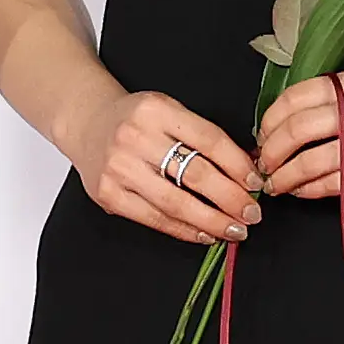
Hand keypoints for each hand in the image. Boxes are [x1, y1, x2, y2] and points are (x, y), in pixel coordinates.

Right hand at [75, 87, 259, 248]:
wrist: (88, 123)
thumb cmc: (136, 120)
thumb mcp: (169, 112)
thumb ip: (204, 137)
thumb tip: (247, 168)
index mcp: (157, 110)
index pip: (209, 140)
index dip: (238, 165)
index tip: (255, 183)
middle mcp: (135, 137)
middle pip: (195, 174)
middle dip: (230, 199)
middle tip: (251, 213)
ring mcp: (119, 168)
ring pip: (176, 203)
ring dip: (211, 221)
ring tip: (234, 229)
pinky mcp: (108, 194)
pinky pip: (154, 219)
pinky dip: (184, 230)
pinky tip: (204, 234)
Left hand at [254, 71, 343, 205]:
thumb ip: (334, 104)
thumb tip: (282, 127)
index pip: (296, 97)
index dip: (270, 121)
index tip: (262, 138)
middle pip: (298, 129)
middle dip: (271, 152)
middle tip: (262, 167)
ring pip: (312, 160)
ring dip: (285, 176)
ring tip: (275, 185)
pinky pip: (334, 183)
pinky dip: (309, 190)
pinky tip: (300, 192)